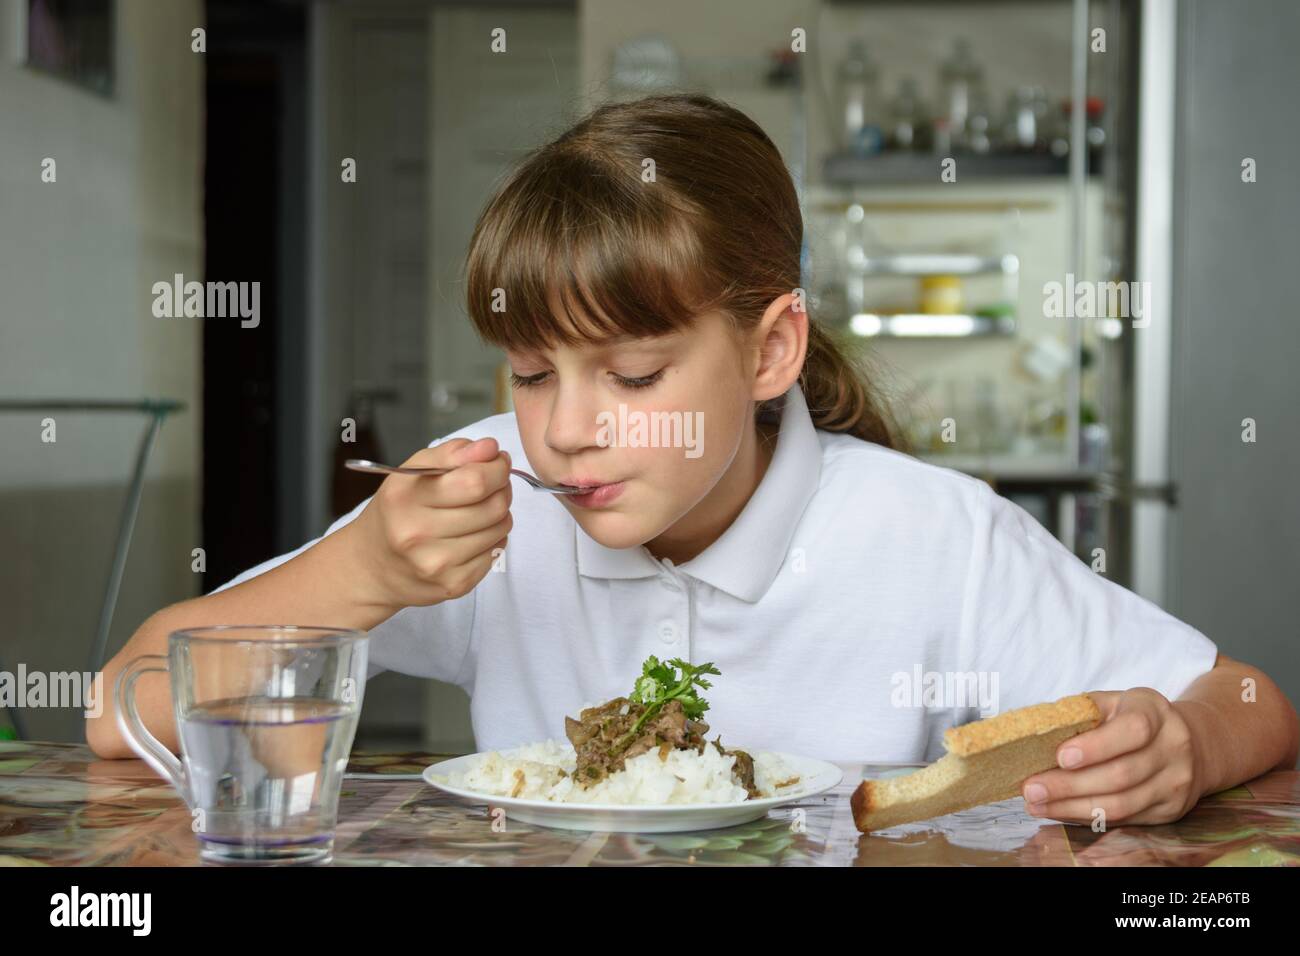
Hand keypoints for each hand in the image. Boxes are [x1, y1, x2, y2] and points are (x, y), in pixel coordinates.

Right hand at [343, 436, 512, 610]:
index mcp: (406, 498)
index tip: (497, 462)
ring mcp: (436, 564)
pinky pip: (496, 553)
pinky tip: (473, 535)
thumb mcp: (413, 472)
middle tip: (494, 485)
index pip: (475, 481)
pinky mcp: (454, 585)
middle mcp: (417, 534)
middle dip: (502, 489)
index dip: (497, 468)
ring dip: (500, 514)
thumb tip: (490, 448)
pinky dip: (493, 539)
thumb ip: (453, 453)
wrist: (372, 566)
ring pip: (500, 529)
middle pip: (493, 506)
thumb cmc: (398, 511)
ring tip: (481, 510)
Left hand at [1020, 688, 1203, 826]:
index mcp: (1154, 711)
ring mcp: (1175, 782)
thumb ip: (1082, 712)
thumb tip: (1036, 732)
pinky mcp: (1170, 810)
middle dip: (1070, 785)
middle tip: (1031, 788)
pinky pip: (1124, 819)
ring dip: (1072, 807)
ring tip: (1037, 804)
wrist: (1189, 743)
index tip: (1061, 757)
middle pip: (1121, 775)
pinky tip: (1060, 811)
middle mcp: (1173, 747)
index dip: (1096, 746)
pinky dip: (1087, 817)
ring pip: (1121, 804)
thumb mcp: (1113, 703)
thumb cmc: (1133, 718)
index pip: (1133, 730)